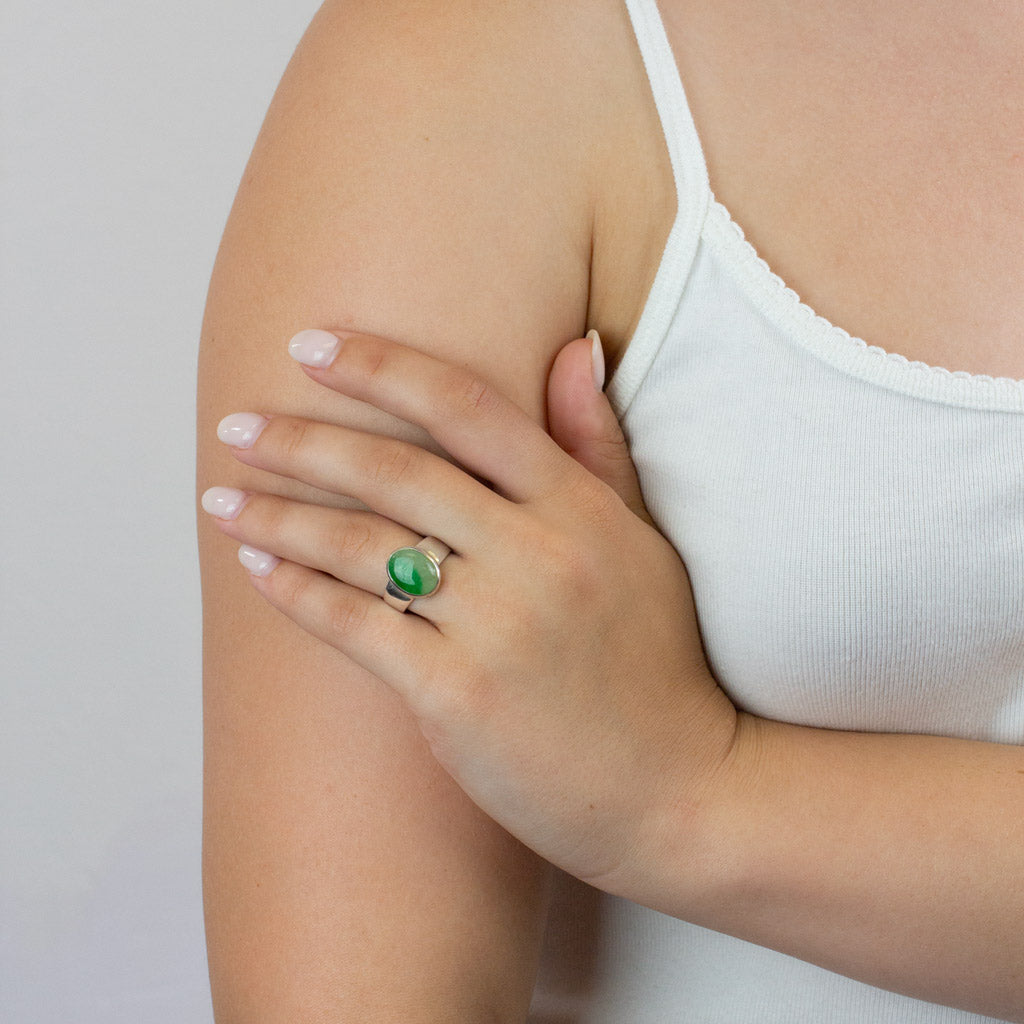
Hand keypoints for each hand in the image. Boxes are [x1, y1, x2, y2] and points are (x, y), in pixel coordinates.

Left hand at [201, 329, 736, 893]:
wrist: (677, 787)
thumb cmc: (656, 662)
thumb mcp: (642, 541)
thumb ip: (598, 444)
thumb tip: (572, 346)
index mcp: (579, 508)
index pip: (466, 409)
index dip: (380, 367)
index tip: (311, 345)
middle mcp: (538, 555)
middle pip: (396, 472)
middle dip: (302, 440)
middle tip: (237, 424)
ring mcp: (497, 627)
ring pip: (363, 548)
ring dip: (278, 518)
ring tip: (221, 500)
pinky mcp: (458, 696)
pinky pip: (357, 628)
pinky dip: (298, 595)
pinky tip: (258, 570)